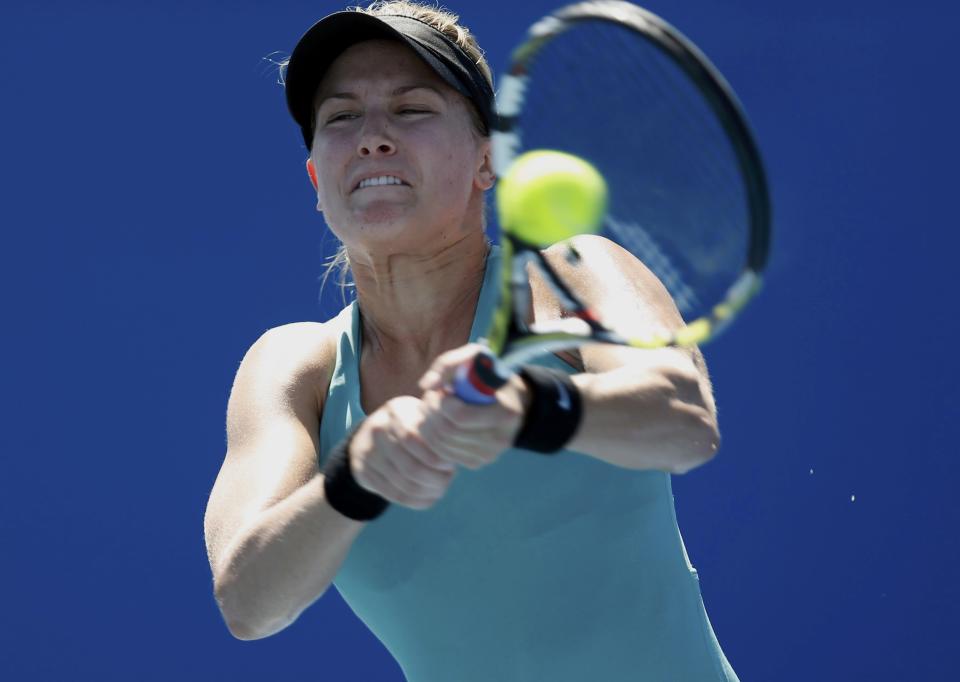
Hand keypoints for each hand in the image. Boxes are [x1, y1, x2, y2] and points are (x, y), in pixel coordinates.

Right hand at [349, 396, 457, 510]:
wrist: (368, 435)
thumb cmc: (408, 424)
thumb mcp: (420, 416)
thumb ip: (436, 430)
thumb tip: (455, 454)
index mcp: (396, 412)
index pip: (416, 441)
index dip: (437, 458)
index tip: (450, 464)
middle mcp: (377, 430)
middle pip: (411, 468)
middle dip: (435, 479)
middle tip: (448, 479)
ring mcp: (367, 452)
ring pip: (404, 485)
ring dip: (427, 491)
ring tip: (440, 488)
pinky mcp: (363, 472)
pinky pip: (394, 495)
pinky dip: (416, 500)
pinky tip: (428, 496)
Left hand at [416, 343, 529, 470]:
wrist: (512, 401)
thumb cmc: (490, 375)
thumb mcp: (475, 357)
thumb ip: (447, 364)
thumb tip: (427, 385)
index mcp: (505, 413)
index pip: (460, 416)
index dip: (441, 402)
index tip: (441, 390)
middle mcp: (500, 439)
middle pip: (447, 432)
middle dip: (430, 412)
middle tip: (430, 397)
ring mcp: (489, 454)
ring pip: (441, 446)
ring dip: (428, 424)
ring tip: (431, 408)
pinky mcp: (477, 462)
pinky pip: (444, 455)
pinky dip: (432, 439)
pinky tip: (437, 422)